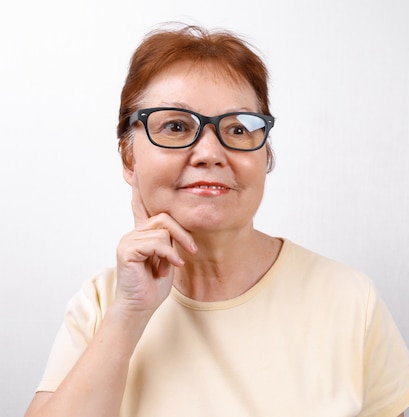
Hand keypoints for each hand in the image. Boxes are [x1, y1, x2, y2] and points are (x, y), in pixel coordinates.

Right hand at [115, 172, 196, 318]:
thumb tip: (180, 228)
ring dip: (176, 248)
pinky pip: (157, 242)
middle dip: (183, 233)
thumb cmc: (154, 283)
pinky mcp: (127, 250)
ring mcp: (128, 240)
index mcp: (143, 231)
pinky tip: (171, 267)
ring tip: (173, 265)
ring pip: (163, 229)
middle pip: (165, 216)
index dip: (140, 185)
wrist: (141, 305)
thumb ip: (170, 239)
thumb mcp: (169, 256)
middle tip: (190, 250)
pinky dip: (169, 255)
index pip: (141, 202)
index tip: (139, 167)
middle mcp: (133, 231)